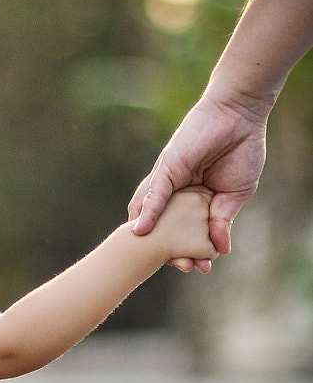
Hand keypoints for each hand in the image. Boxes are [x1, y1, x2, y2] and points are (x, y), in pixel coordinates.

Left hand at [129, 93, 267, 259]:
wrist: (241, 116)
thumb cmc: (241, 150)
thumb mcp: (235, 194)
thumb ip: (222, 220)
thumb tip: (221, 249)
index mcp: (194, 201)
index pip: (186, 232)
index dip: (189, 250)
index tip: (198, 267)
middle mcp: (177, 194)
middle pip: (166, 229)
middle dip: (170, 250)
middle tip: (182, 267)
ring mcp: (169, 182)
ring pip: (155, 216)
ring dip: (155, 238)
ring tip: (159, 258)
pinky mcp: (166, 169)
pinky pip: (153, 194)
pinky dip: (147, 212)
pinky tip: (140, 231)